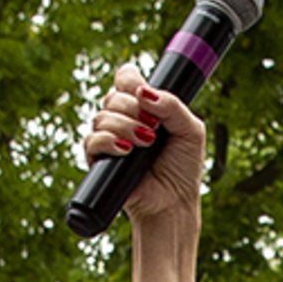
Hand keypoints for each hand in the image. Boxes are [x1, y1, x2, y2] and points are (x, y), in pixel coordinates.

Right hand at [85, 67, 204, 227]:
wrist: (174, 203)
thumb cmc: (184, 168)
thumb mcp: (191, 131)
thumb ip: (173, 105)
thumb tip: (143, 91)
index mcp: (143, 107)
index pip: (125, 78)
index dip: (129, 80)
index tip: (143, 95)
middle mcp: (123, 119)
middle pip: (112, 96)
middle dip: (132, 109)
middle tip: (153, 129)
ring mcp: (110, 139)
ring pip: (101, 117)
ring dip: (125, 127)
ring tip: (146, 143)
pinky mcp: (100, 160)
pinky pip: (91, 141)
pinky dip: (107, 141)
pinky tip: (125, 150)